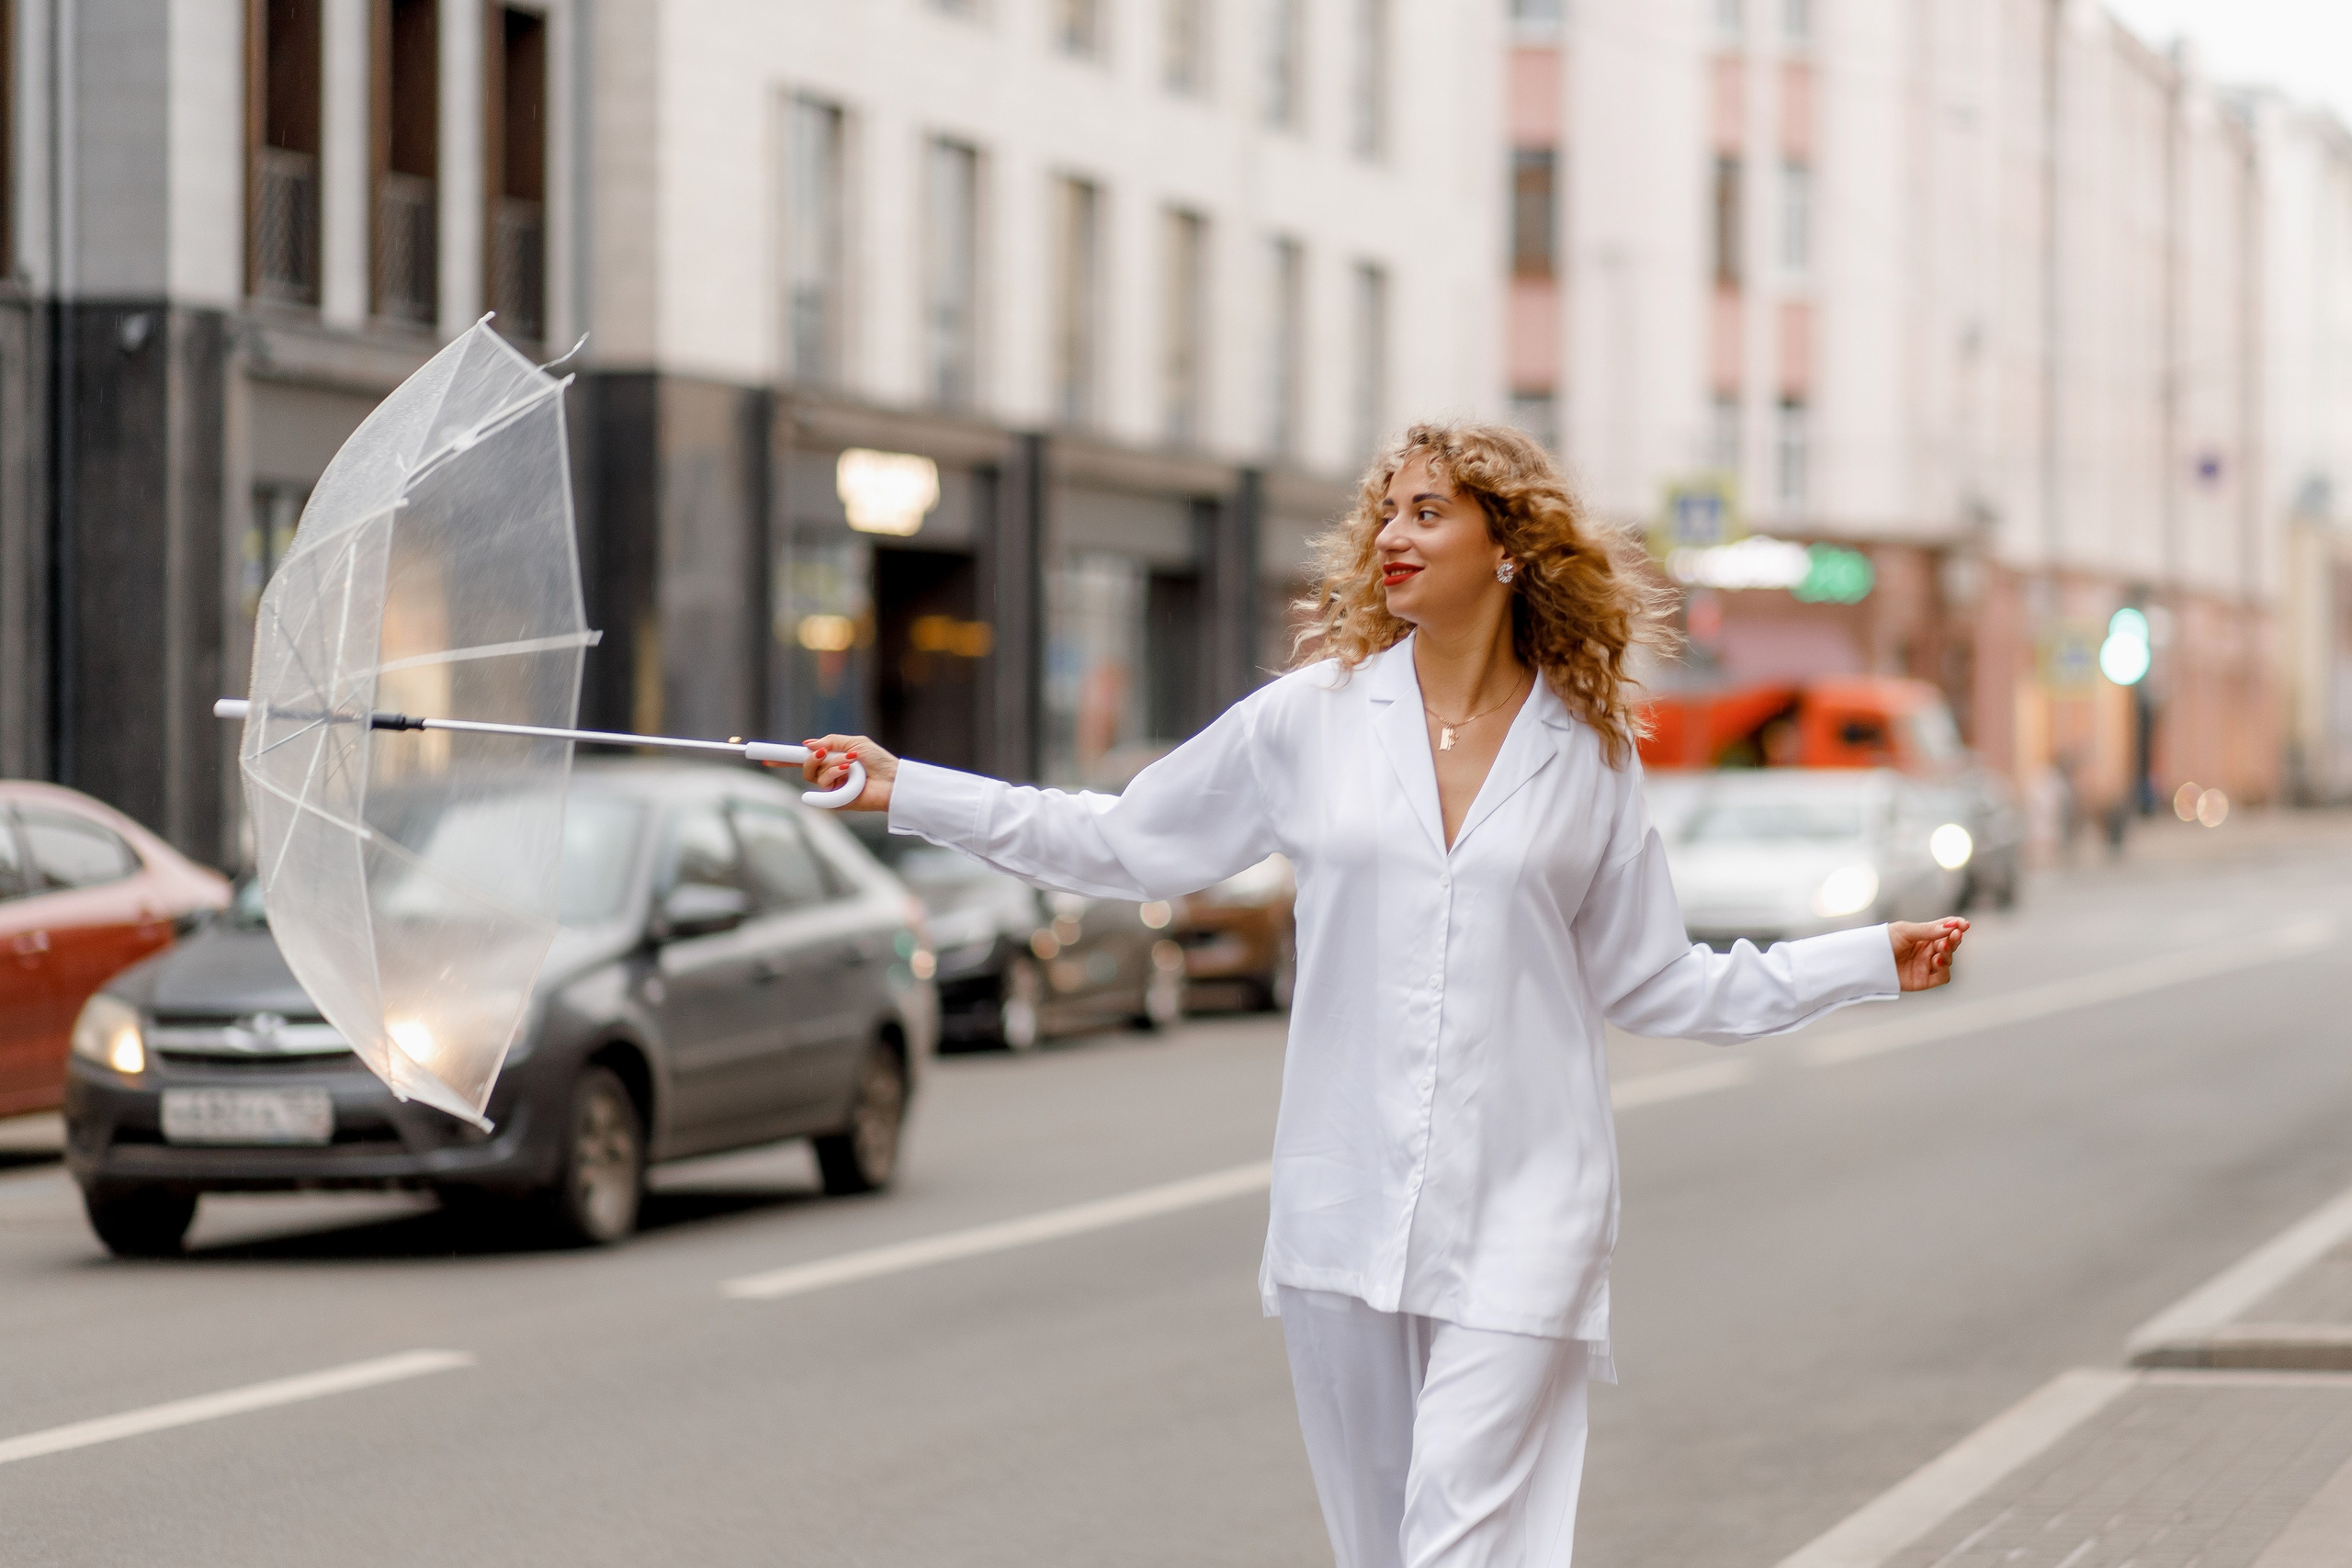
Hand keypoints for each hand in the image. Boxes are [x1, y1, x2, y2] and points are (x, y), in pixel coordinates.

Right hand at [774, 734, 897, 811]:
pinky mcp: (836, 802)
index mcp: (831, 761)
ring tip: (852, 765)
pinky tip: (849, 774)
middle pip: (804, 768)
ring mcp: (831, 790)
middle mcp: (828, 775)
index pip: (802, 760)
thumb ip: (830, 742)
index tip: (767, 756)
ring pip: (815, 776)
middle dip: (813, 759)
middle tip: (825, 753)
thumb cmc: (878, 761)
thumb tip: (808, 745)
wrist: (893, 780)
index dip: (784, 758)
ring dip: (833, 766)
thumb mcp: (854, 744)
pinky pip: (824, 788)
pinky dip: (835, 776)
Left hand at [1890, 917, 1967, 990]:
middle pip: (1950, 943)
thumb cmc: (1883, 941)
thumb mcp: (1905, 931)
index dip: (1957, 925)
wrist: (1867, 961)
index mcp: (1924, 935)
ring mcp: (1927, 965)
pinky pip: (1943, 976)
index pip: (1946, 928)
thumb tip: (1952, 926)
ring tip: (1941, 948)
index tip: (1964, 924)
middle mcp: (1928, 949)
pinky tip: (1937, 961)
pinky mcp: (1924, 980)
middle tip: (1955, 934)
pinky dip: (1944, 969)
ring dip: (1949, 953)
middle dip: (1955, 938)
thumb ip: (1928, 930)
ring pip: (1949, 959)